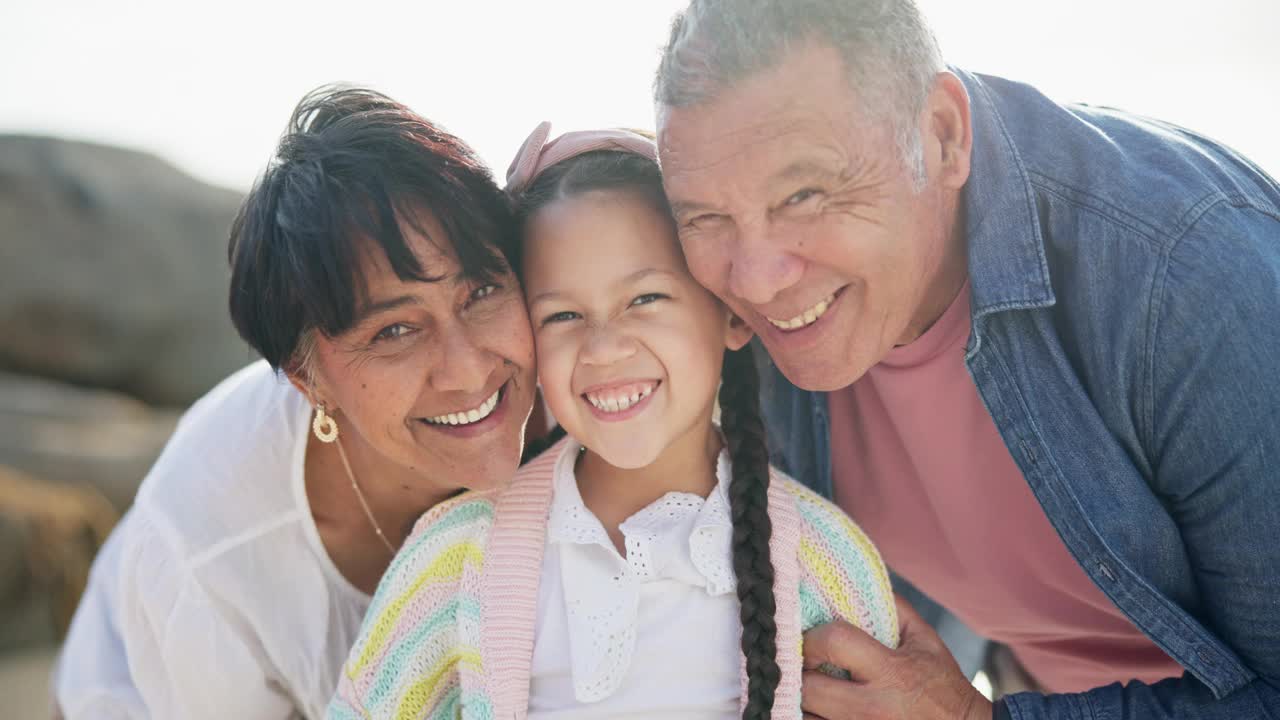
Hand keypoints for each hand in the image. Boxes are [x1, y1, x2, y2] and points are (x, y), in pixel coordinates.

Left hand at [801, 594, 991, 719]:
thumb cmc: (941, 685)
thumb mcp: (925, 641)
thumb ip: (893, 608)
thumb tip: (856, 583)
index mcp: (891, 672)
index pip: (834, 642)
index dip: (813, 636)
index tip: (810, 636)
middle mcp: (872, 707)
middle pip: (809, 686)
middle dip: (797, 670)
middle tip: (799, 661)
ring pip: (803, 715)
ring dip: (799, 698)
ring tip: (806, 684)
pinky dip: (808, 715)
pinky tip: (816, 705)